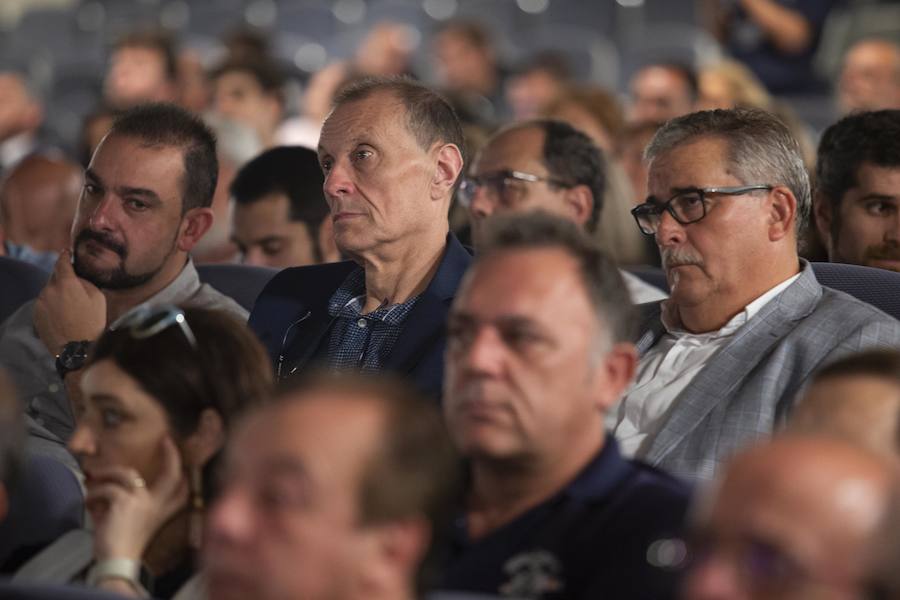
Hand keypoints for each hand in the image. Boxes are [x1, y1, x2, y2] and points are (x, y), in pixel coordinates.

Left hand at [33, 250, 105, 356]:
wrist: (76, 348)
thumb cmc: (92, 322)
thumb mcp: (98, 297)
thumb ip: (86, 282)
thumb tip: (77, 276)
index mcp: (66, 282)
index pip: (62, 261)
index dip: (65, 255)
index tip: (67, 252)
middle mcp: (49, 289)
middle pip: (54, 276)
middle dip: (63, 278)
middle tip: (74, 285)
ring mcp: (40, 302)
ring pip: (49, 290)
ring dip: (57, 293)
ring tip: (71, 306)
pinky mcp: (35, 313)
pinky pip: (44, 303)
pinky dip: (52, 304)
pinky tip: (63, 315)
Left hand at [89, 438, 188, 561]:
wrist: (116, 560)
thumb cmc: (120, 544)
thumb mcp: (132, 521)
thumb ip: (131, 502)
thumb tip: (111, 482)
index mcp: (161, 511)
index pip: (181, 487)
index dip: (179, 467)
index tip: (174, 449)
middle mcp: (157, 504)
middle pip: (172, 474)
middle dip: (171, 454)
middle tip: (165, 440)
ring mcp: (142, 501)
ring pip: (126, 474)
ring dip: (105, 475)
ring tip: (92, 480)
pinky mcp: (125, 501)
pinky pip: (106, 488)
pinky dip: (92, 494)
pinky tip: (88, 502)